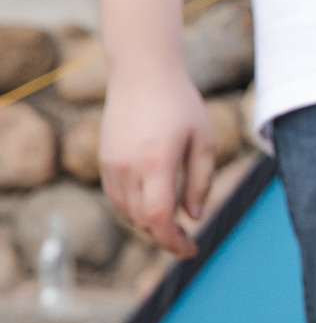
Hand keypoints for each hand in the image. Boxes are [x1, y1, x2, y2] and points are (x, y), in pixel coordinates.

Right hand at [100, 67, 212, 257]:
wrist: (142, 72)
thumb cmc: (180, 103)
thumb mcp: (203, 141)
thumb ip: (200, 181)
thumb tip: (193, 217)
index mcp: (156, 163)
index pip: (158, 218)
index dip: (173, 241)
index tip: (192, 250)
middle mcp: (128, 167)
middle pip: (141, 221)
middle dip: (165, 238)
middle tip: (187, 243)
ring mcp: (111, 163)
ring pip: (126, 213)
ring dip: (149, 227)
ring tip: (173, 229)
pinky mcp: (104, 159)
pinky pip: (116, 197)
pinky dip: (133, 211)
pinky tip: (152, 211)